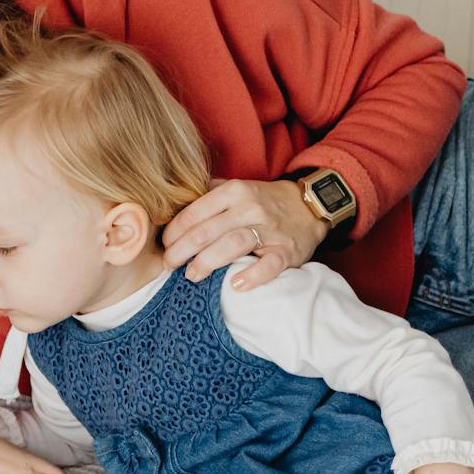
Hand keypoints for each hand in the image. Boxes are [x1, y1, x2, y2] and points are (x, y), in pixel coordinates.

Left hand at [161, 177, 331, 292]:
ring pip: (232, 245)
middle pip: (207, 231)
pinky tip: (235, 285)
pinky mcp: (286, 251)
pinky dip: (253, 276)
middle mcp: (250, 208)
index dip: (174, 232)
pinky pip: (269, 265)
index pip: (194, 213)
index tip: (164, 246)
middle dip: (181, 251)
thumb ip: (209, 193)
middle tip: (168, 265)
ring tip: (192, 275)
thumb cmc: (265, 201)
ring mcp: (269, 230)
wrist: (310, 205)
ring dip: (207, 262)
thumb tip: (173, 204)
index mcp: (234, 192)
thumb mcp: (238, 188)